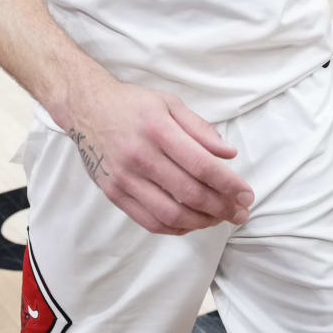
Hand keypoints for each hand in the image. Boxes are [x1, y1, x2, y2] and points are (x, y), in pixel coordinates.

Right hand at [60, 78, 252, 235]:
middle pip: (190, 194)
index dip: (229, 185)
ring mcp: (124, 178)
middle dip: (222, 208)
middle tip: (240, 212)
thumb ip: (200, 129)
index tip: (247, 195)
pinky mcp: (114, 193)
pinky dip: (176, 228)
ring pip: (171, 215)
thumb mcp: (169, 103)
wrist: (86, 108)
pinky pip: (150, 221)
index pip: (202, 166)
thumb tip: (229, 154)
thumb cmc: (132, 104)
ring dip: (202, 222)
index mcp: (158, 130)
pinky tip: (191, 222)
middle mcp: (140, 156)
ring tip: (219, 219)